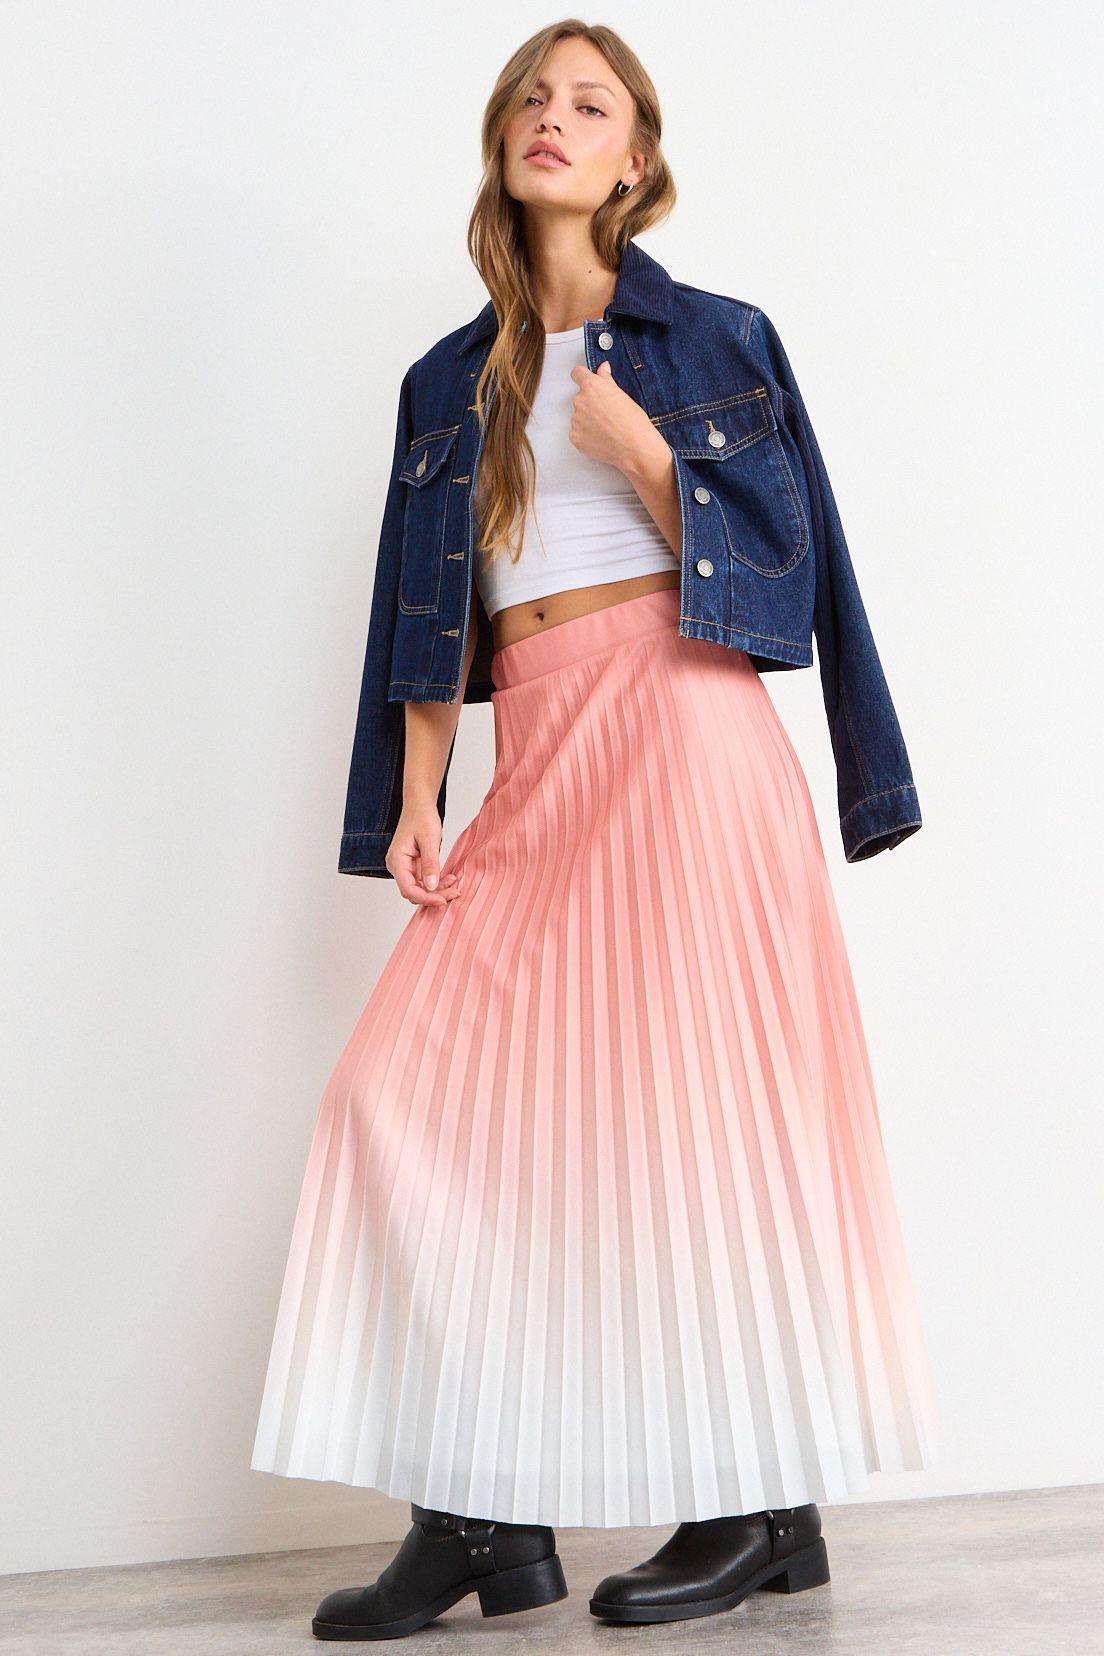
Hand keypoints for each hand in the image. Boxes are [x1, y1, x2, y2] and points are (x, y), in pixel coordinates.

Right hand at [386, 807, 463, 906]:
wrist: (420, 805)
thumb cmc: (421, 817)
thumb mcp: (429, 839)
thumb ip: (430, 863)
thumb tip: (431, 886)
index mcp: (397, 860)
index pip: (408, 889)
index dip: (426, 898)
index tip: (443, 900)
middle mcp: (398, 867)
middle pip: (414, 892)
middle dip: (434, 896)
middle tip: (454, 893)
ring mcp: (405, 867)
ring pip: (420, 889)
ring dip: (437, 890)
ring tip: (454, 885)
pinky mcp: (414, 866)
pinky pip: (424, 881)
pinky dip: (437, 883)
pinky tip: (449, 878)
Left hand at [568, 359, 672, 477]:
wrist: (635, 448)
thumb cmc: (633, 421)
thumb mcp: (622, 394)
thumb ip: (606, 379)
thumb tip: (602, 368)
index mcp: (591, 386)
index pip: (577, 373)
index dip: (582, 376)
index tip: (585, 380)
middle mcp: (579, 401)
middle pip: (580, 398)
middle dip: (590, 404)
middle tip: (607, 414)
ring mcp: (575, 420)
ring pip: (579, 417)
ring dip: (588, 420)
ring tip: (606, 428)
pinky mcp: (575, 437)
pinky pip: (578, 433)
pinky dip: (586, 435)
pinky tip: (601, 438)